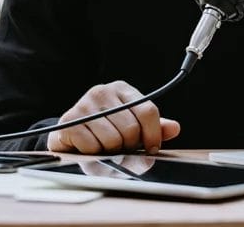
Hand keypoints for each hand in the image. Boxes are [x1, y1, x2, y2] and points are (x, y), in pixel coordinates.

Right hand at [47, 81, 180, 153]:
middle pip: (132, 128)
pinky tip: (88, 147)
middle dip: (129, 146)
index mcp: (122, 90)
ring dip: (110, 152)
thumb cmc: (105, 136)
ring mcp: (84, 104)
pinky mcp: (69, 120)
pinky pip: (92, 146)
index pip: (148, 111)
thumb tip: (175, 128)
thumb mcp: (133, 132)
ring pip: (113, 139)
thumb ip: (154, 130)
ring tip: (103, 147)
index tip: (151, 148)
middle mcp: (102, 91)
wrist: (69, 140)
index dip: (153, 135)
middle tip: (120, 148)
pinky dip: (93, 154)